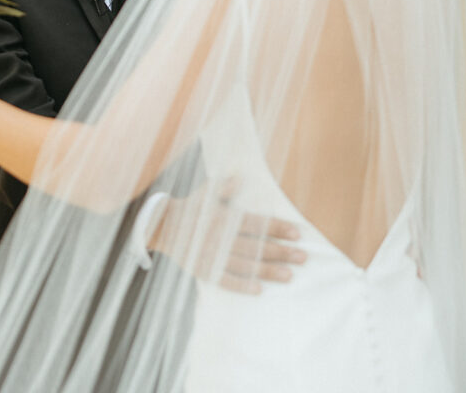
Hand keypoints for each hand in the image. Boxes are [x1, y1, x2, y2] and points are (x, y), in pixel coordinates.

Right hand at [148, 179, 306, 294]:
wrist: (162, 226)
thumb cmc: (190, 208)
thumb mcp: (207, 193)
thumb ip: (226, 186)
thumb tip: (241, 176)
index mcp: (226, 218)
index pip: (258, 224)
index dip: (278, 228)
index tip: (297, 233)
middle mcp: (222, 238)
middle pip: (257, 247)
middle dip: (281, 252)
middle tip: (303, 257)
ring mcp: (214, 256)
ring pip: (246, 265)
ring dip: (268, 271)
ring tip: (289, 276)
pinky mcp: (205, 270)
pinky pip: (226, 280)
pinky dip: (242, 286)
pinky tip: (259, 290)